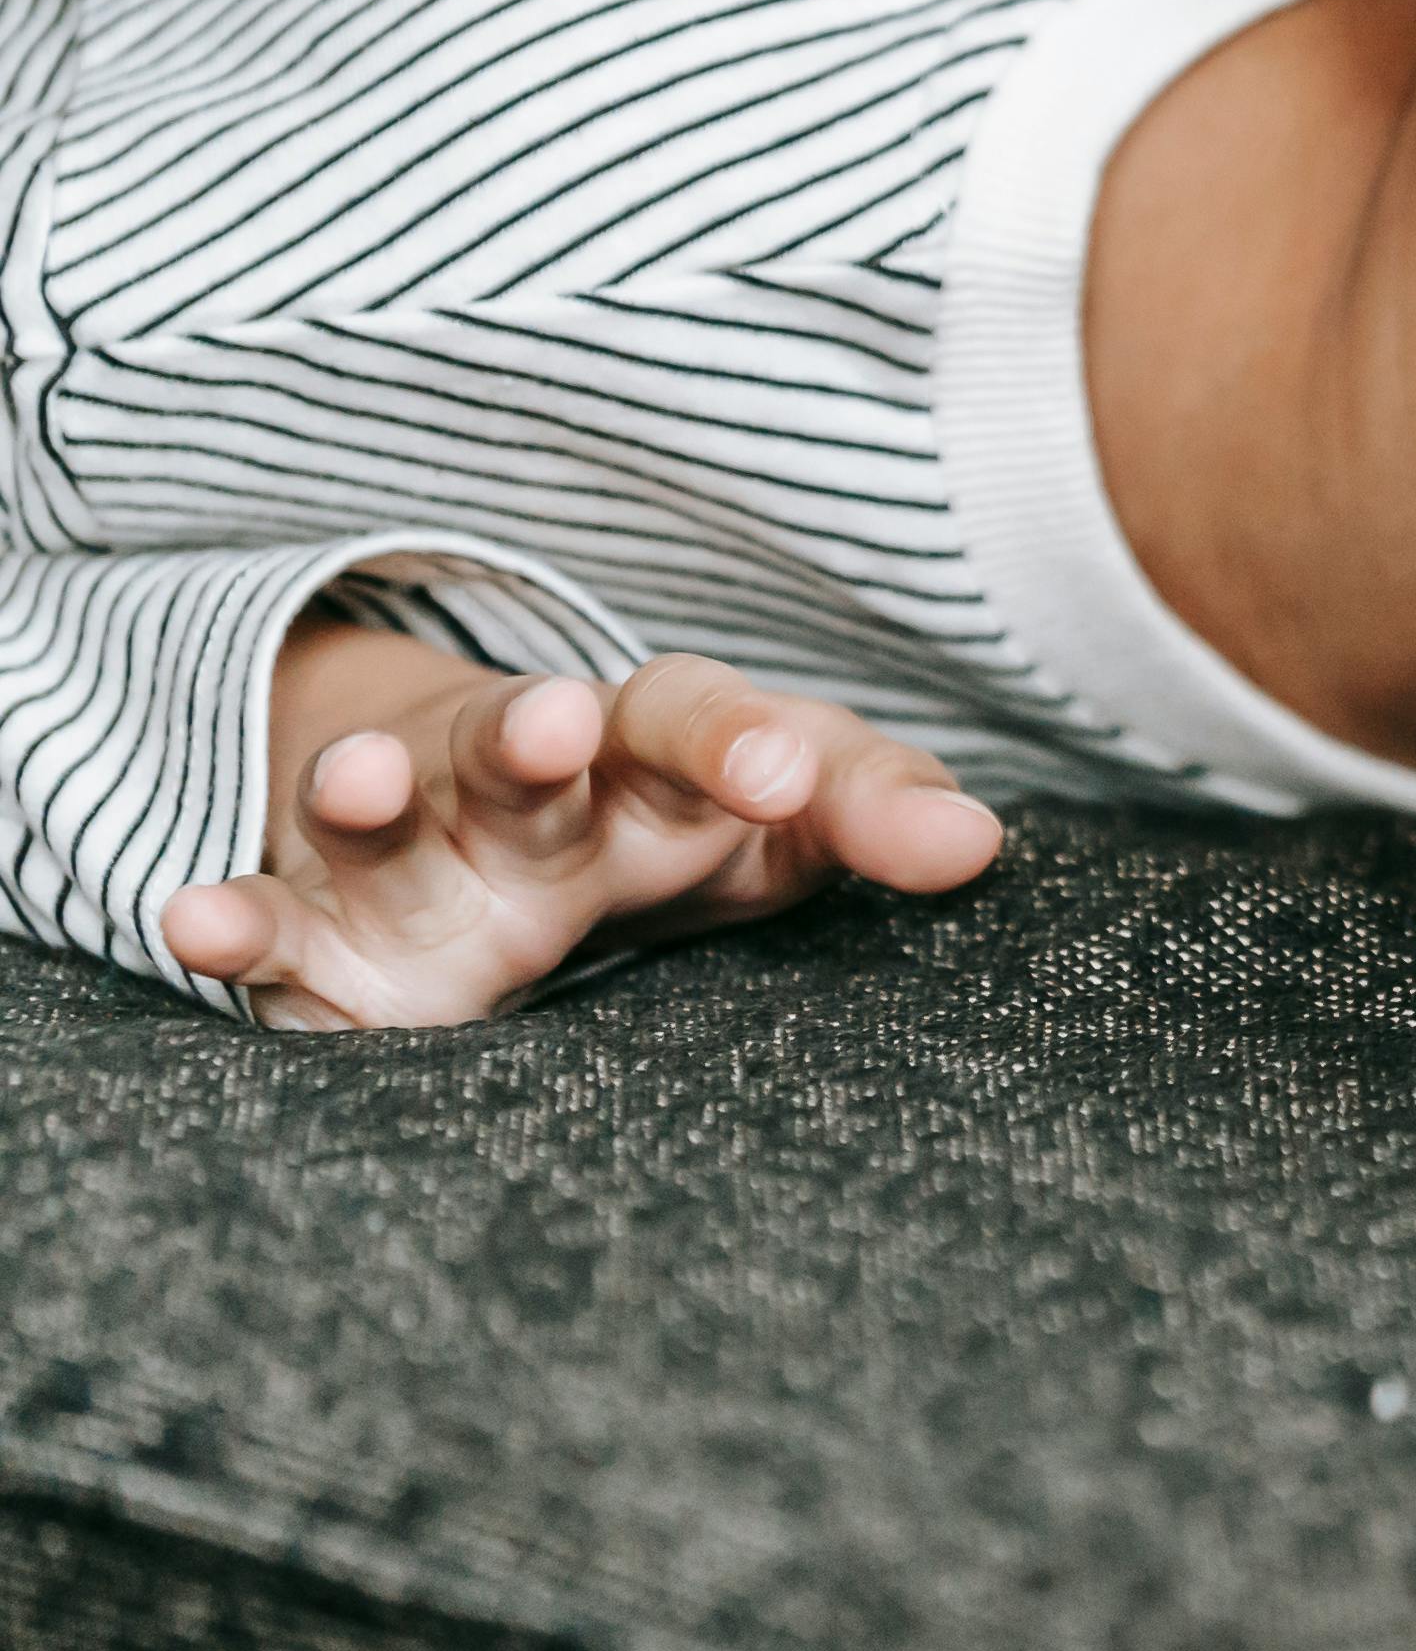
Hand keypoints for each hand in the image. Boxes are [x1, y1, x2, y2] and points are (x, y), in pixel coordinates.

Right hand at [157, 624, 1008, 1030]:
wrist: (500, 811)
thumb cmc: (675, 816)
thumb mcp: (780, 815)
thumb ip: (873, 815)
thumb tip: (983, 844)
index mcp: (650, 755)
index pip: (702, 719)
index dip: (745, 745)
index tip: (792, 781)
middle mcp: (519, 785)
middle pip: (529, 743)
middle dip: (540, 732)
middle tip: (560, 720)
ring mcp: (407, 849)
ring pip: (380, 805)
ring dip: (367, 786)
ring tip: (360, 784)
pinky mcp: (317, 931)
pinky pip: (268, 919)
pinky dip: (231, 920)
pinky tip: (198, 922)